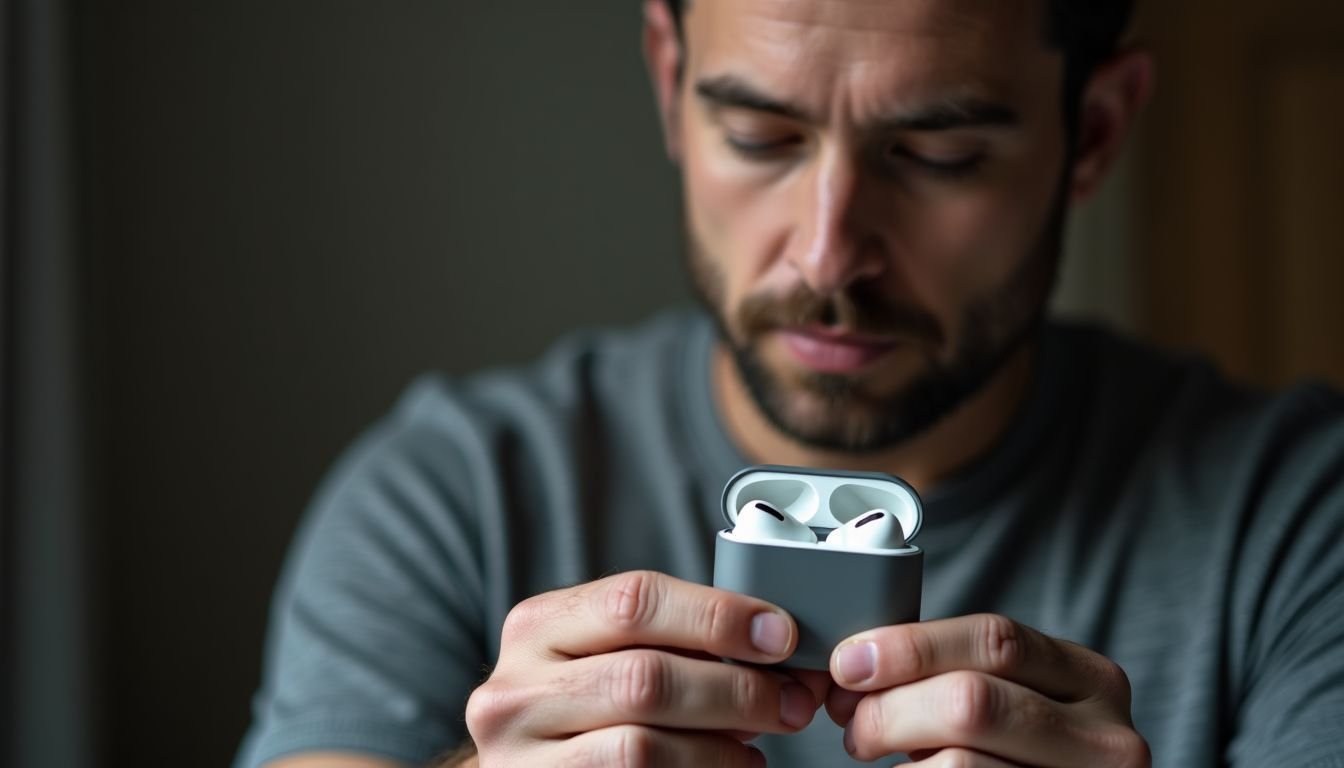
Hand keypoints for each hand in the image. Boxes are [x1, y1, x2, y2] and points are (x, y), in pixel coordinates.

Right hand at [465, 571, 829, 765]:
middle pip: (645, 678)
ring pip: (642, 747)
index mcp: (538, 627)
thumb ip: (669, 639)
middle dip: (736, 688)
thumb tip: (770, 641)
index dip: (717, 616)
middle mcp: (518, 688)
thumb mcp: (602, 654)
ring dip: (721, 747)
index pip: (634, 601)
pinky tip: (728, 767)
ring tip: (758, 743)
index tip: (778, 634)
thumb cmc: (580, 704)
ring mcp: (522, 755)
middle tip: (792, 700)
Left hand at [824, 614, 1150, 766]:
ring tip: (880, 756)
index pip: (994, 639)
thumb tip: (856, 667)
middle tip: (855, 726)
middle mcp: (1106, 736)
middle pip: (973, 701)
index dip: (911, 647)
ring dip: (898, 758)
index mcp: (1090, 679)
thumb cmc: (1018, 754)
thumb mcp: (1009, 698)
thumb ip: (953, 672)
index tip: (850, 662)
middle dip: (892, 709)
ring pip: (961, 762)